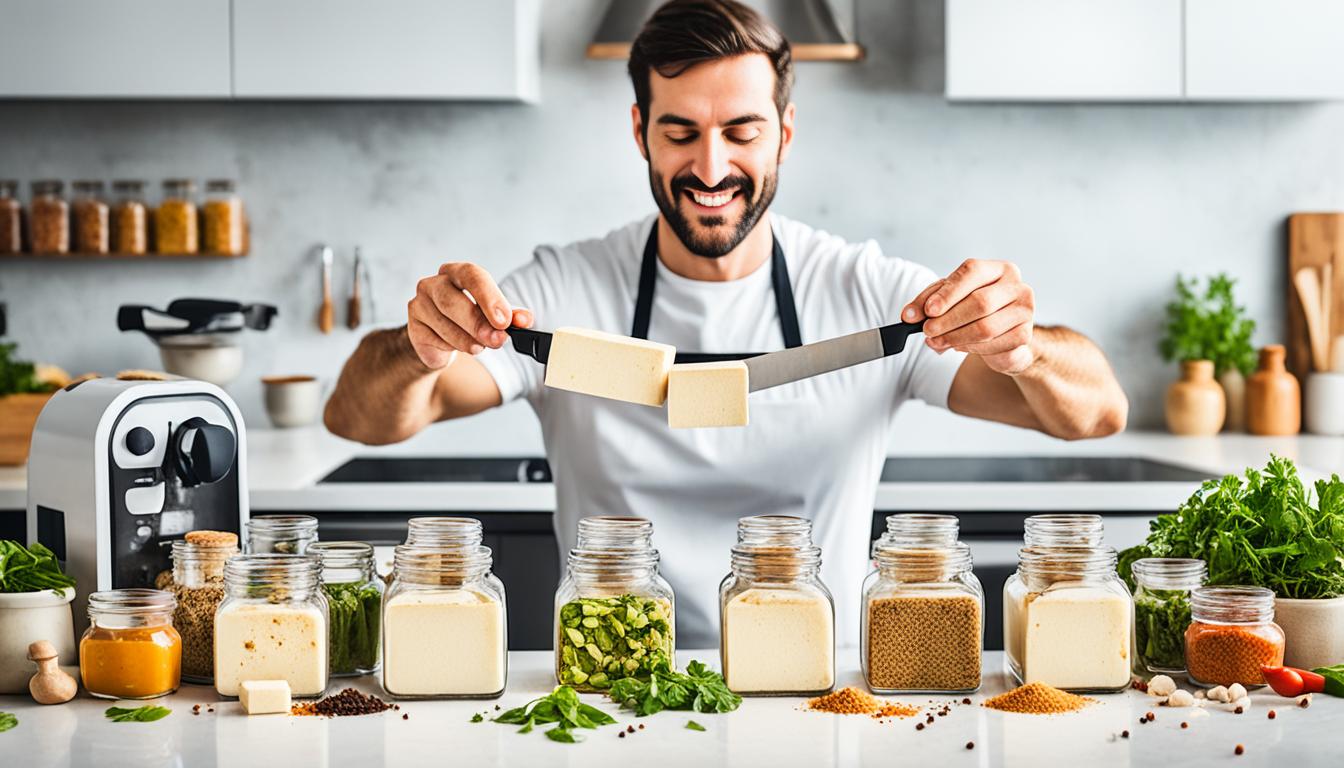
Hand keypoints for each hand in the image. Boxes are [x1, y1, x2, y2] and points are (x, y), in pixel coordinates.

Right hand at [406, 262, 532, 368]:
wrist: (439, 340)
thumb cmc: (470, 319)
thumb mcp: (494, 315)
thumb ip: (510, 316)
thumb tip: (524, 320)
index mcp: (458, 272)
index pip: (472, 276)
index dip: (489, 297)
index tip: (504, 320)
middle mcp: (434, 284)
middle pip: (454, 301)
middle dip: (478, 324)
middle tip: (498, 340)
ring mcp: (420, 304)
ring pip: (445, 324)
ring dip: (467, 340)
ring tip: (480, 346)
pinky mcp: (413, 328)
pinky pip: (435, 340)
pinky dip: (452, 347)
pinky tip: (458, 346)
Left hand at [902, 259, 1035, 374]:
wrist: (1002, 335)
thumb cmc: (974, 310)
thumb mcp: (949, 299)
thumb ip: (928, 303)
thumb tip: (909, 315)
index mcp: (999, 269)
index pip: (972, 272)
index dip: (948, 292)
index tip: (928, 311)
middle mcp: (1017, 287)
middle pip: (980, 302)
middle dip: (948, 320)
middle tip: (927, 331)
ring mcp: (1024, 311)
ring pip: (985, 327)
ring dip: (955, 337)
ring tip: (936, 342)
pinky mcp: (1025, 335)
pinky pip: (993, 345)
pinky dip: (970, 348)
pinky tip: (958, 346)